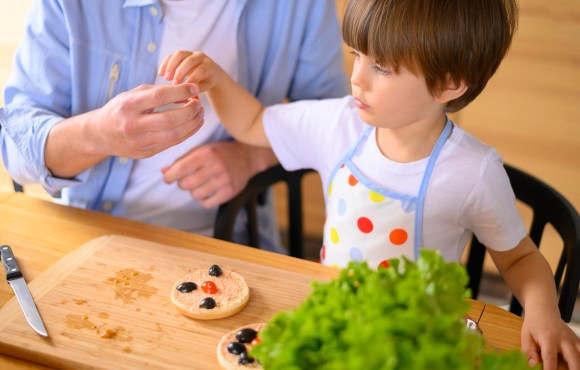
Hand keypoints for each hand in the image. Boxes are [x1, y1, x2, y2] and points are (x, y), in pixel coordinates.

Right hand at [93, 83, 204, 158]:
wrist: (101, 134)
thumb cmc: (121, 109)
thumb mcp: (133, 95)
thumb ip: (158, 92)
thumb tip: (187, 93)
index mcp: (128, 106)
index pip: (158, 97)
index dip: (180, 91)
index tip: (194, 88)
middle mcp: (133, 125)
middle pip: (169, 120)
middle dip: (190, 111)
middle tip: (199, 104)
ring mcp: (140, 142)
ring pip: (174, 135)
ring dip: (192, 124)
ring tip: (200, 113)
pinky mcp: (147, 153)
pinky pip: (173, 143)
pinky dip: (188, 133)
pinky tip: (195, 124)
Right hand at [158, 50, 222, 90]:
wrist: (210, 71)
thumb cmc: (206, 82)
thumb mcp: (204, 87)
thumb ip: (197, 89)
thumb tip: (187, 95)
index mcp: (208, 66)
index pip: (200, 71)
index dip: (191, 80)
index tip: (183, 89)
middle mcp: (201, 57)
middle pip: (190, 61)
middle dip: (180, 72)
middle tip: (173, 84)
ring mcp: (191, 53)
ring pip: (180, 55)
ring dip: (171, 66)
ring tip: (165, 78)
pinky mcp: (182, 53)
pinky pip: (172, 55)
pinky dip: (165, 63)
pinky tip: (160, 74)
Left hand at [161, 141, 277, 207]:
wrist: (248, 156)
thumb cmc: (220, 152)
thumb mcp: (201, 150)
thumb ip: (182, 160)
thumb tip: (164, 172)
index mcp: (205, 154)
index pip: (180, 169)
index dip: (170, 176)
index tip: (168, 178)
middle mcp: (215, 167)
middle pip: (185, 184)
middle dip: (182, 184)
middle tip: (188, 180)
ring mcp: (223, 180)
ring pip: (195, 195)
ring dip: (194, 192)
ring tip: (200, 185)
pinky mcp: (229, 192)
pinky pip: (207, 204)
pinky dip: (204, 200)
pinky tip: (207, 193)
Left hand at [521, 312, 579, 369]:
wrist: (543, 310)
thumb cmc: (533, 324)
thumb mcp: (526, 335)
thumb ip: (528, 351)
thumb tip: (533, 365)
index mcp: (548, 337)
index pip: (550, 357)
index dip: (550, 369)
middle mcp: (563, 338)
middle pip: (573, 357)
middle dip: (574, 369)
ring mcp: (572, 339)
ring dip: (579, 364)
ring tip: (574, 369)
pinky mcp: (577, 340)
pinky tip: (576, 363)